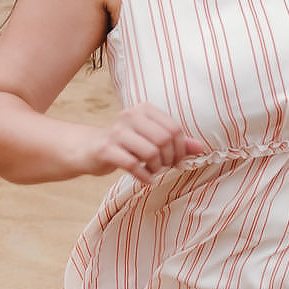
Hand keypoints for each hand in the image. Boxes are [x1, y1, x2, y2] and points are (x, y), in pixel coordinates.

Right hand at [80, 103, 208, 183]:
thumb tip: (201, 147)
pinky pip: (132, 164)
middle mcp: (130, 115)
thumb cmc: (125, 144)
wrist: (87, 149)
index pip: (174, 128)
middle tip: (165, 167)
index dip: (181, 148)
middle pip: (164, 139)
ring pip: (150, 152)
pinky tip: (146, 179)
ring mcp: (116, 132)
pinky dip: (144, 176)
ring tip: (153, 171)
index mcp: (143, 109)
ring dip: (156, 168)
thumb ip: (176, 142)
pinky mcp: (105, 149)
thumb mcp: (150, 139)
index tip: (178, 161)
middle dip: (169, 158)